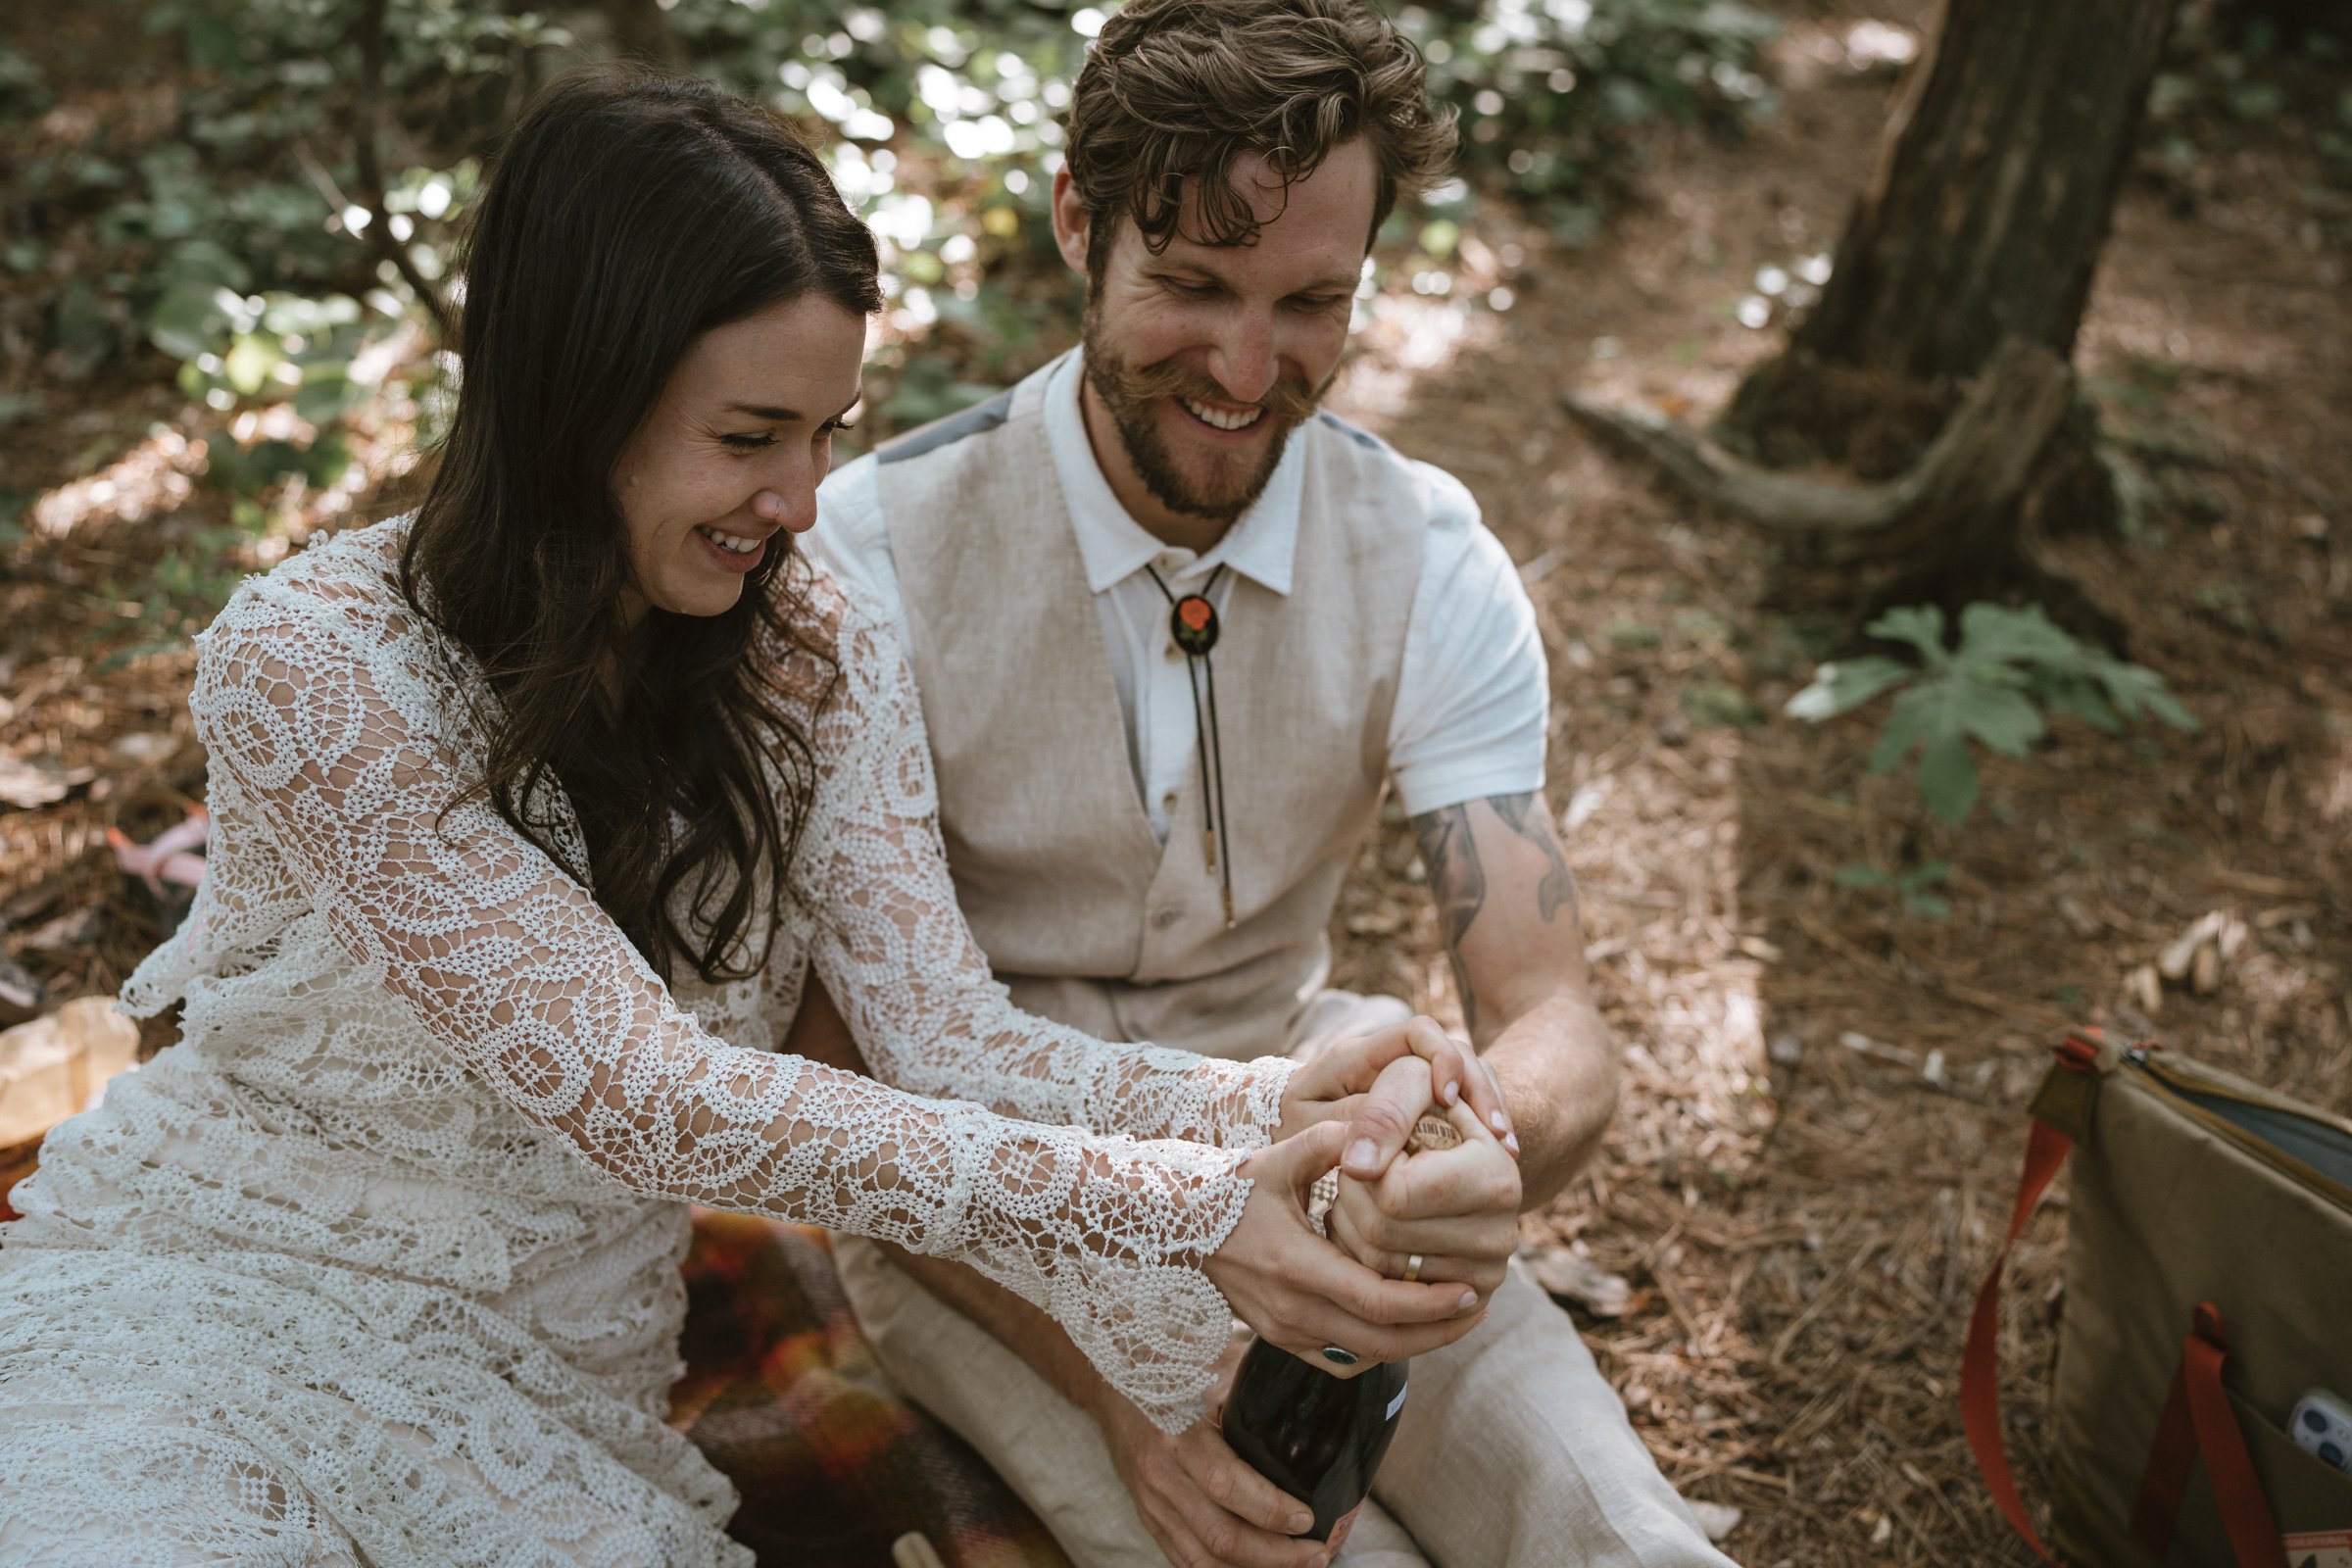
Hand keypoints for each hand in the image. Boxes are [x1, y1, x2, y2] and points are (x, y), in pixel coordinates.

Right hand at [1095, 1344, 1339, 1567]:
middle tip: (1317, 1552)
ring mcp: (1150, 1502)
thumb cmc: (1167, 1368)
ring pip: (1204, 1558)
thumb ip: (1251, 1382)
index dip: (1270, 1508)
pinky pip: (1185, 1559)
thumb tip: (1310, 1386)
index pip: (1226, 1483)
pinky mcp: (1148, 1517)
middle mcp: (1160, 1474)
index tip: (1308, 1516)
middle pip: (1220, 1535)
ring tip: (1298, 1566)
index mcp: (1177, 1432)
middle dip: (1276, 1553)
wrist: (1108, 1382)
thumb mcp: (1207, 1364)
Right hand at [1205, 1120, 1486, 1376]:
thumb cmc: (1230, 1190)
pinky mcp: (1280, 1340)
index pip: (1377, 1303)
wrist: (1177, 1228)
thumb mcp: (1274, 1160)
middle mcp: (1292, 1311)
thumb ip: (1323, 1144)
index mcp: (1296, 1267)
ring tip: (1452, 1318)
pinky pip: (1341, 1360)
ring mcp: (1285, 1332)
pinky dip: (1379, 1351)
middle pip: (1383, 1343)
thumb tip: (1372, 1127)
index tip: (1469, 1292)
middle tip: (1477, 1308)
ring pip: (1365, 1357)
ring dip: (1414, 1345)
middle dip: (1437, 1331)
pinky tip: (1404, 1326)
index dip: (1430, 1305)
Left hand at [1275, 1016, 1517, 1162]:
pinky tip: (1503, 1157)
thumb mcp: (1306, 1125)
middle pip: (1454, 1055)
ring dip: (1489, 1110)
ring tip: (1506, 1149)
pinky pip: (1468, 1109)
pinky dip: (1486, 1128)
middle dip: (1478, 1089)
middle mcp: (1394, 1065)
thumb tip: (1385, 1132)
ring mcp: (1415, 1087)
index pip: (1415, 1033)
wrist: (1284, 1143)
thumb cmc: (1287, 1129)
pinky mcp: (1428, 1112)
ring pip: (1468, 1080)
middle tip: (1495, 1134)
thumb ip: (1344, 1121)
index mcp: (1360, 1056)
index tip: (1444, 1098)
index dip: (1439, 1058)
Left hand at [1328, 1091, 1519, 1306]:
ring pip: (1376, 1266)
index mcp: (1496, 1179)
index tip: (1367, 1144)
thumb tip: (1357, 1167)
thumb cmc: (1430, 1107)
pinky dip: (1360, 1258)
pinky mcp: (1462, 1302)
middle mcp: (1501, 1235)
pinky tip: (1365, 1225)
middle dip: (1351, 1196)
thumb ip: (1385, 1111)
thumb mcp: (1413, 1084)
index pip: (1394, 1191)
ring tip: (1360, 1193)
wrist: (1463, 1152)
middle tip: (1354, 1170)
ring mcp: (1485, 1275)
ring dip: (1350, 1225)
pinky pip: (1386, 1293)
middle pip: (1382, 1232)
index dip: (1365, 1166)